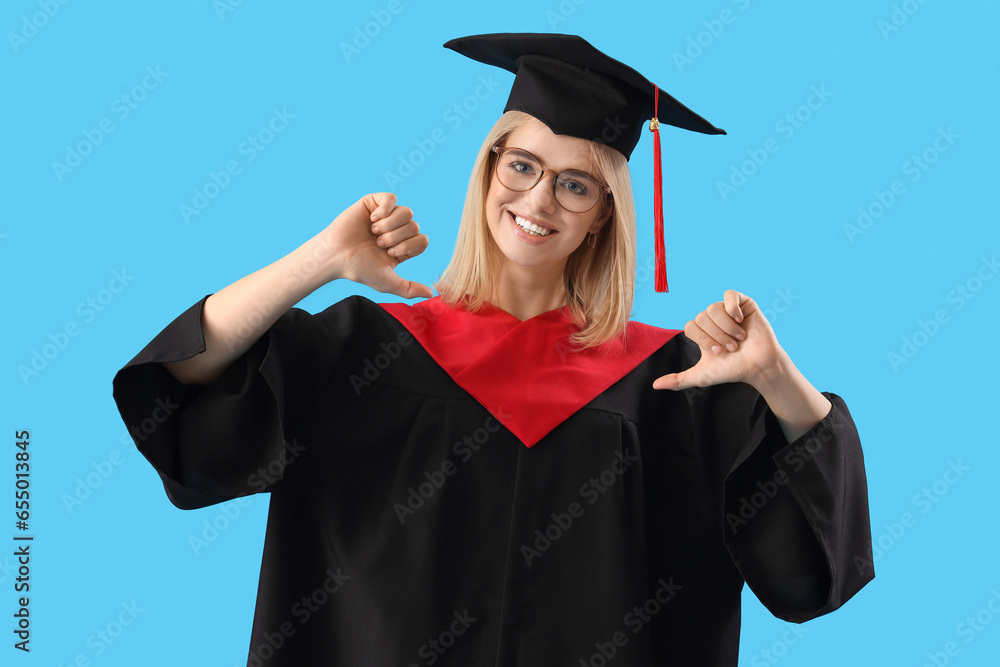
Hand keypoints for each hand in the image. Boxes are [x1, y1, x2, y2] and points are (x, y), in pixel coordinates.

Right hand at [322, 193, 431, 298]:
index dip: (409, 246)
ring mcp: (387, 215)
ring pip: (407, 212)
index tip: (390, 253)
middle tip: (379, 244)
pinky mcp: (374, 203)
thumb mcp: (387, 282)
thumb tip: (430, 294)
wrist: (337, 256)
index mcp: (403, 246)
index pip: (422, 240)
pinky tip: (373, 219)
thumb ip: (409, 289)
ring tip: (375, 232)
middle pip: (415, 226)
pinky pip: (391, 198)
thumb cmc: (360, 269)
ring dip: (391, 225)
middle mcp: (397, 230)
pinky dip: (385, 209)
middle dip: (397, 237)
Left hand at [652, 290, 784, 391]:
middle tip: (731, 348)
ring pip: (713, 308)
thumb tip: (655, 385)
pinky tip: (740, 320)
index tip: (717, 352)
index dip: (702, 339)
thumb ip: (679, 380)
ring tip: (739, 339)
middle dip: (716, 336)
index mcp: (701, 332)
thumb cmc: (733, 370)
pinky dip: (732, 308)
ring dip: (726, 327)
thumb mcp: (702, 376)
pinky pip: (729, 294)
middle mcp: (712, 320)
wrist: (759, 366)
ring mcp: (727, 310)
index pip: (690, 326)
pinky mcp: (743, 303)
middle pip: (701, 317)